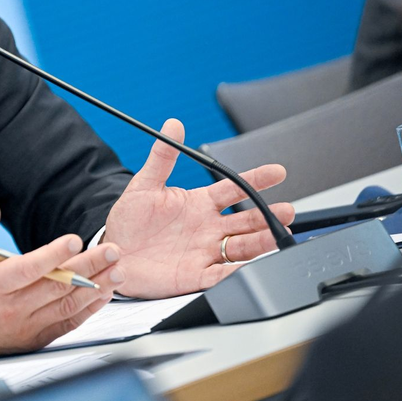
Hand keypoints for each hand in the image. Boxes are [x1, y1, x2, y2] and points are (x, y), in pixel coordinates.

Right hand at [0, 196, 122, 359]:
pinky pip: (69, 323)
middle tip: (111, 251)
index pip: (27, 269)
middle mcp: (12, 308)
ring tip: (117, 270)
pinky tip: (104, 293)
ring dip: (96, 287)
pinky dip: (89, 309)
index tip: (75, 240)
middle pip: (56, 286)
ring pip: (67, 305)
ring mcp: (27, 325)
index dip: (53, 255)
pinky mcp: (38, 338)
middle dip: (87, 266)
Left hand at [102, 119, 295, 298]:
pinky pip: (221, 275)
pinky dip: (236, 272)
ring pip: (241, 247)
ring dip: (261, 241)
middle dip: (267, 215)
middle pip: (246, 220)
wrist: (115, 253)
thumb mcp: (145, 184)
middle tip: (286, 209)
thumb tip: (173, 125)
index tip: (277, 171)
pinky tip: (248, 267)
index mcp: (200, 203)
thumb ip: (162, 157)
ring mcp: (205, 252)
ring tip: (277, 234)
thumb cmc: (130, 220)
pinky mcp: (196, 275)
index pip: (234, 189)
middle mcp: (208, 227)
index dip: (256, 180)